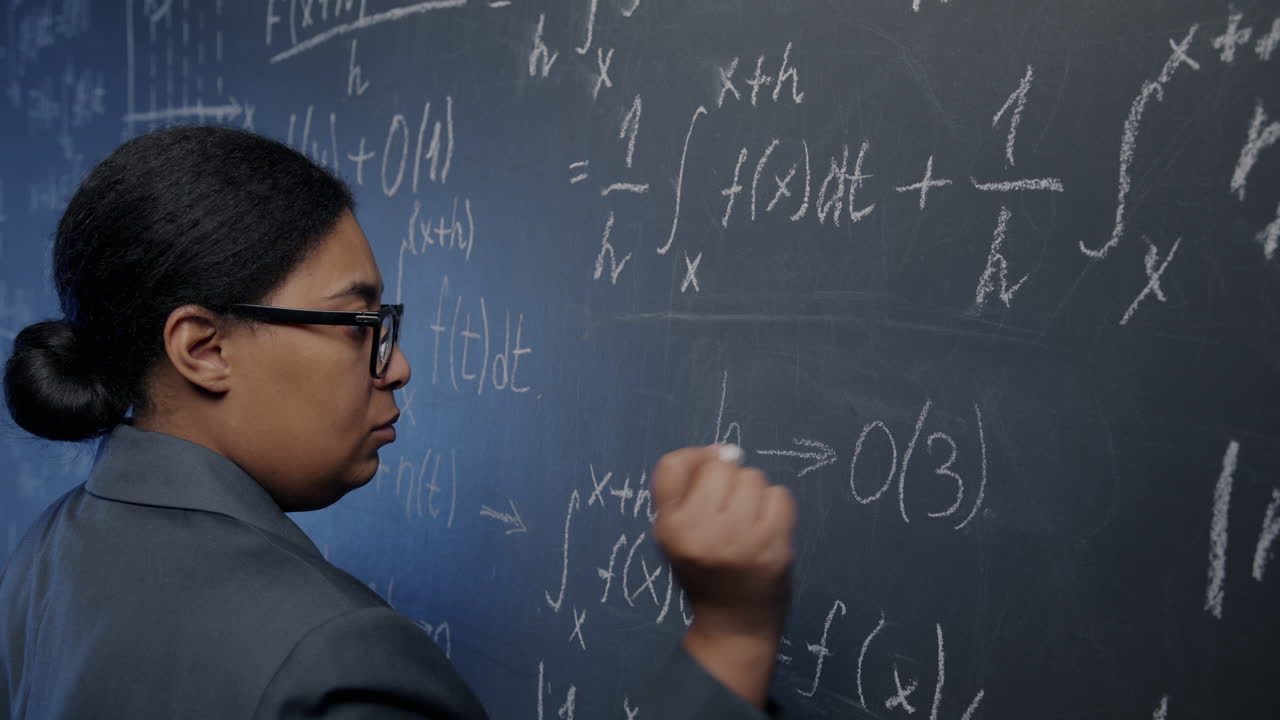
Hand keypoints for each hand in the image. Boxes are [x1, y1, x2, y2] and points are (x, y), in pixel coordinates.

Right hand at [651, 445, 796, 705]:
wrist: (733, 623)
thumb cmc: (704, 568)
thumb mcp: (676, 531)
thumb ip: (688, 487)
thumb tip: (726, 450)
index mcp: (667, 527)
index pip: (672, 464)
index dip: (695, 458)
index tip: (707, 472)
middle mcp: (697, 532)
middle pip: (720, 466)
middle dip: (729, 480)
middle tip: (729, 511)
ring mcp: (737, 540)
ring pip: (753, 477)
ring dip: (754, 493)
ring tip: (748, 522)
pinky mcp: (772, 546)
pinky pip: (780, 495)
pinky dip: (777, 507)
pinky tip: (767, 529)